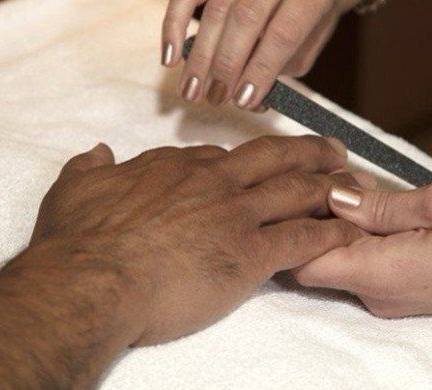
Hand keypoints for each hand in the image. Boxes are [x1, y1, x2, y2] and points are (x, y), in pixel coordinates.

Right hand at [31, 135, 370, 344]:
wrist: (91, 280)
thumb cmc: (77, 240)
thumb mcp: (73, 189)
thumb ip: (91, 167)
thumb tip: (97, 152)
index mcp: (176, 167)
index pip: (220, 156)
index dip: (246, 161)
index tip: (260, 165)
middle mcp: (213, 182)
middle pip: (273, 157)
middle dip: (308, 152)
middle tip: (335, 151)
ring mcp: (235, 214)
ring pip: (297, 190)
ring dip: (331, 185)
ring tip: (357, 184)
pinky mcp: (249, 254)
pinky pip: (303, 238)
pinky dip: (331, 234)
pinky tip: (350, 233)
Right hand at [161, 0, 341, 108]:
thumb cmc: (308, 19)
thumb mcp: (307, 48)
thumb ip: (280, 70)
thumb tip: (245, 99)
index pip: (284, 32)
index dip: (261, 69)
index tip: (243, 100)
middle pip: (245, 17)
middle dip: (226, 64)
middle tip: (215, 98)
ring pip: (216, 8)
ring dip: (201, 56)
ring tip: (192, 90)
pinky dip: (174, 24)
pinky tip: (171, 57)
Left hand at [295, 182, 431, 320]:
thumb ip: (378, 204)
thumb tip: (333, 196)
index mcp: (380, 273)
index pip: (301, 264)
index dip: (291, 226)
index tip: (301, 188)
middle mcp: (377, 295)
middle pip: (316, 261)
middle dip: (314, 219)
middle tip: (334, 175)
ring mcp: (391, 298)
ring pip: (341, 260)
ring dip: (341, 224)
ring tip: (359, 184)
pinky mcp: (405, 292)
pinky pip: (365, 264)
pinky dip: (361, 235)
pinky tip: (377, 204)